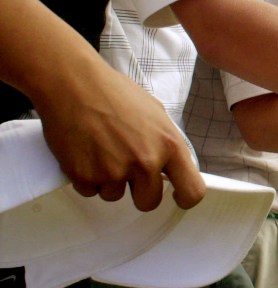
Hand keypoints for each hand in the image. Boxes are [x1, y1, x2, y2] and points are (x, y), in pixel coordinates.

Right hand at [35, 74, 206, 211]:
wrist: (75, 85)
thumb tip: (172, 164)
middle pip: (149, 202)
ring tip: (102, 150)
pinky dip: (87, 177)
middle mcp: (145, 162)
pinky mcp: (85, 177)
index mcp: (169, 145)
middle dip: (139, 191)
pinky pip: (90, 190)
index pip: (192, 190)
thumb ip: (165, 142)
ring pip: (115, 196)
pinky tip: (86, 152)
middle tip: (127, 169)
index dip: (185, 198)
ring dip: (109, 181)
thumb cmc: (115, 93)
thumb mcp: (156, 114)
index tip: (177, 197)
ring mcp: (114, 172)